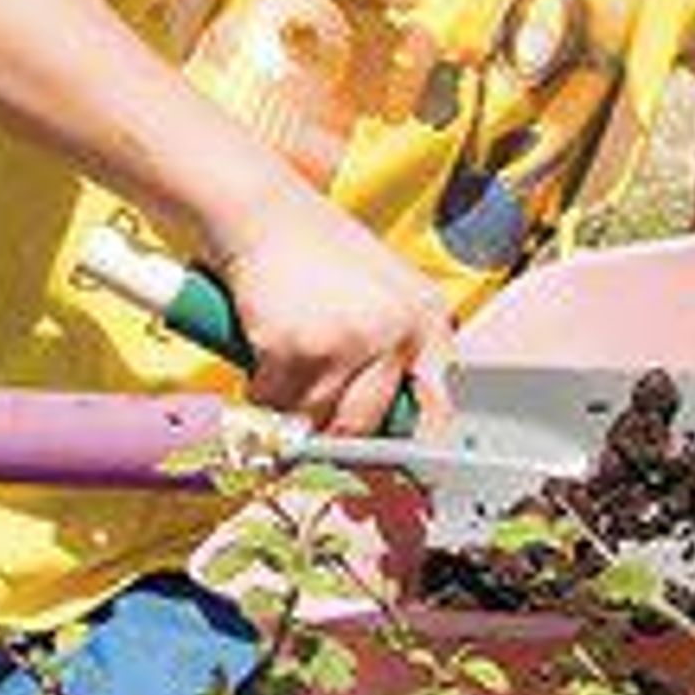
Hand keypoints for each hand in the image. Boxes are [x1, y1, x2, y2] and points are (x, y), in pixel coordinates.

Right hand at [202, 187, 455, 435]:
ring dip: (286, 408)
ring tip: (279, 370)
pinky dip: (257, 389)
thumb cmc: (315, 248)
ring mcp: (344, 341)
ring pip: (312, 416)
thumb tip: (400, 421)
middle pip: (363, 425)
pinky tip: (259, 354)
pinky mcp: (294, 347)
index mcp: (424, 317)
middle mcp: (394, 332)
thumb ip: (397, 344)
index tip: (406, 481)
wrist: (261, 213)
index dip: (420, 447)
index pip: (438, 402)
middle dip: (329, 434)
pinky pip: (272, 400)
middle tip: (310, 435)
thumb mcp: (380, 286)